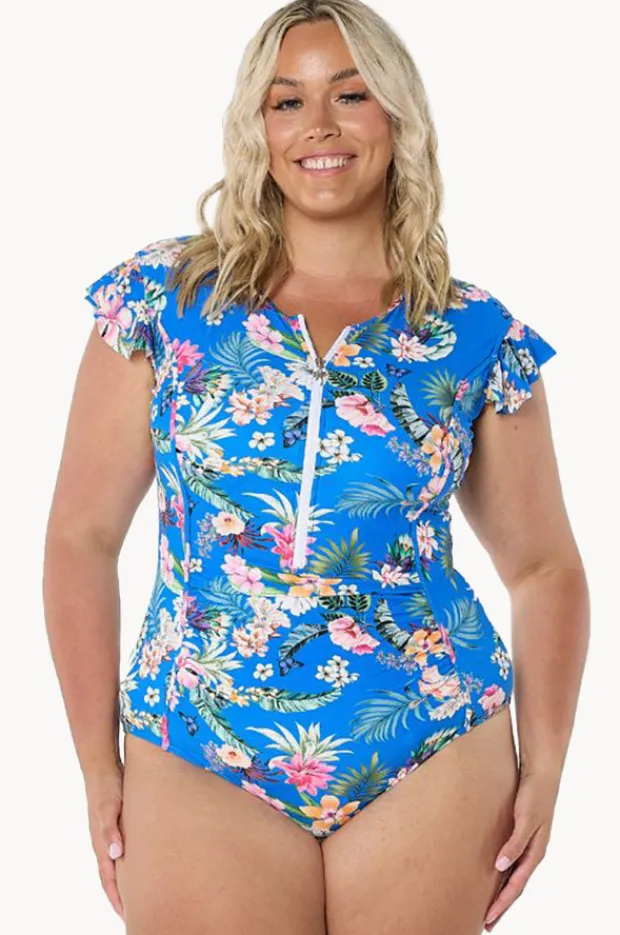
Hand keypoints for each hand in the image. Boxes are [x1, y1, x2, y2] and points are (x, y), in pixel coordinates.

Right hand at [85, 762, 125, 920]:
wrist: (102, 766)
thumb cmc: (107, 787)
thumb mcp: (109, 808)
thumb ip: (110, 830)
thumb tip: (115, 855)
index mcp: (101, 843)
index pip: (107, 879)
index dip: (116, 898)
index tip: (127, 915)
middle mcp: (103, 842)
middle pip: (110, 876)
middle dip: (120, 895)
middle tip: (135, 911)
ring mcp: (108, 833)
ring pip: (115, 864)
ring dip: (124, 880)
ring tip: (139, 892)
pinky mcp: (115, 823)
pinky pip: (119, 849)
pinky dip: (127, 862)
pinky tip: (138, 861)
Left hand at [484, 767, 559, 930]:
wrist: (540, 772)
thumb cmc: (534, 794)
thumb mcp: (525, 819)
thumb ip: (515, 843)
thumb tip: (500, 867)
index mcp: (535, 852)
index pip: (516, 886)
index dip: (502, 903)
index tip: (488, 918)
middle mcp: (531, 852)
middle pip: (515, 886)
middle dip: (502, 905)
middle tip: (487, 922)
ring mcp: (526, 844)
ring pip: (512, 875)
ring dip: (501, 891)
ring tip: (487, 905)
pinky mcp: (519, 834)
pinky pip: (510, 860)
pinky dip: (501, 873)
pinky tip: (491, 875)